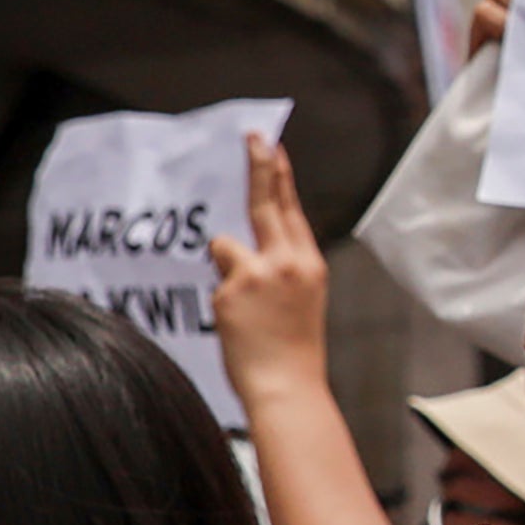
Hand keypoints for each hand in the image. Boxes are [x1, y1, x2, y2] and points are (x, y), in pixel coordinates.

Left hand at [211, 130, 336, 406]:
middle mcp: (287, 261)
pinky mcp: (230, 288)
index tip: (272, 147)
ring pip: (225, 247)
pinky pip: (214, 281)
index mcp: (310, 265)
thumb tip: (241, 246)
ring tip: (245, 312)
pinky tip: (238, 327)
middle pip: (265, 202)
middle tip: (252, 136)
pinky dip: (221, 302)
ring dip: (227, 270)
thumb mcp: (301, 301)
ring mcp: (258, 272)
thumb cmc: (292, 351)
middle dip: (259, 166)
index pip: (291, 209)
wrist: (286, 388)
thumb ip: (279, 268)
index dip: (281, 176)